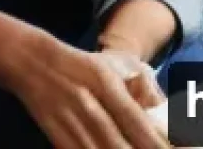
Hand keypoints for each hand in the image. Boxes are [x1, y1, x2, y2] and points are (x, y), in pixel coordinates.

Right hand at [8, 31, 170, 148]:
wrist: (34, 63)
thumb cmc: (85, 64)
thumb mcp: (116, 66)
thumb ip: (144, 90)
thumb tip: (168, 120)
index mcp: (106, 84)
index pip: (139, 125)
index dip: (161, 146)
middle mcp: (90, 108)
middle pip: (123, 148)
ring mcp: (72, 128)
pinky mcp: (60, 142)